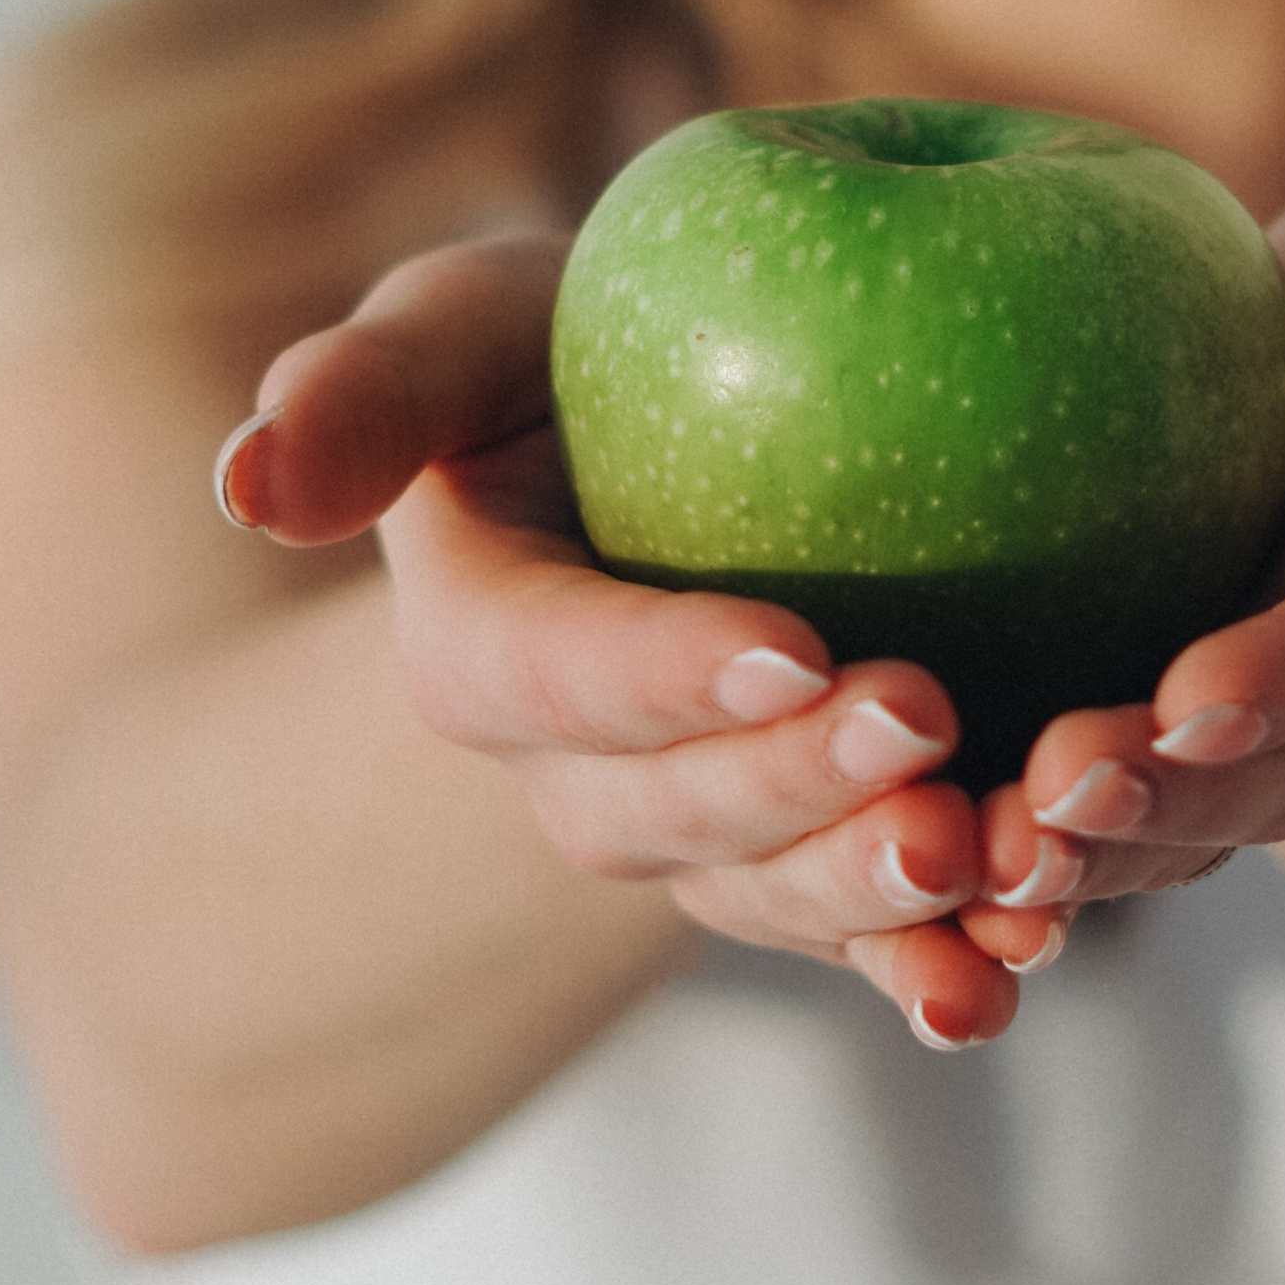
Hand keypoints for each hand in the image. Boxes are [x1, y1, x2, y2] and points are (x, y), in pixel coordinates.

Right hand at [218, 235, 1060, 1048]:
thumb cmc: (571, 349)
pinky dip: (950, 956)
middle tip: (925, 731)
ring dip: (878, 902)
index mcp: (482, 648)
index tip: (793, 643)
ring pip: (775, 899)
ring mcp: (707, 833)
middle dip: (791, 794)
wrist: (686, 435)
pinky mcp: (824, 857)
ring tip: (998, 870)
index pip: (551, 673)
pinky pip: (876, 934)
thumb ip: (370, 385)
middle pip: (669, 814)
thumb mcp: (470, 328)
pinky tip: (1038, 954)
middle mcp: (581, 775)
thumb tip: (247, 486)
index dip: (658, 675)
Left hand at [956, 154, 1284, 954]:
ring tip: (959, 858)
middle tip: (1055, 794)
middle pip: (1253, 774)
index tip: (1200, 689)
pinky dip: (969, 875)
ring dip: (1057, 864)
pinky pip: (1041, 833)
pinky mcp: (1105, 759)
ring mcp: (1216, 750)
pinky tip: (869, 868)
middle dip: (1162, 804)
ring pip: (1145, 838)